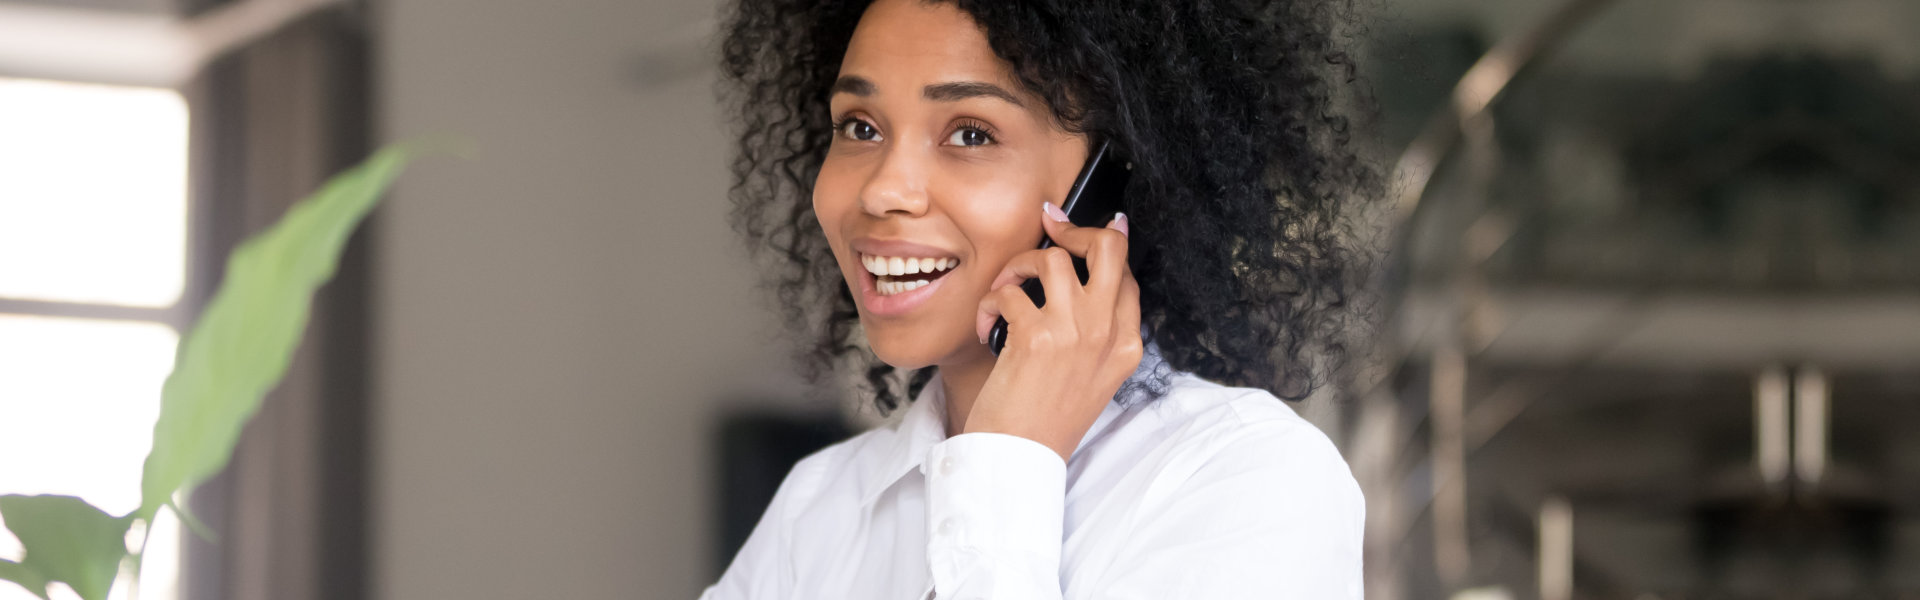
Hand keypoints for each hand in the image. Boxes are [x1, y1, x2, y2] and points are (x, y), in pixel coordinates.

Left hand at [969, 203, 1143, 460]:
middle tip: (1049, 231)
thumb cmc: (1047, 419)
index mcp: (1128, 345)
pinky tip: (987, 329)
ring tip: (1004, 292)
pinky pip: (1008, 291)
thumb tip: (1080, 280)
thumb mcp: (1092, 377)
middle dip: (1074, 230)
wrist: (1021, 459)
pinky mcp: (1036, 336)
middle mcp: (1107, 334)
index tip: (1072, 233)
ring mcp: (1075, 332)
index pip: (1127, 274)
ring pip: (1051, 259)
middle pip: (1109, 247)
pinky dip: (988, 304)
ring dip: (1017, 267)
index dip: (1101, 245)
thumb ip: (1096, 331)